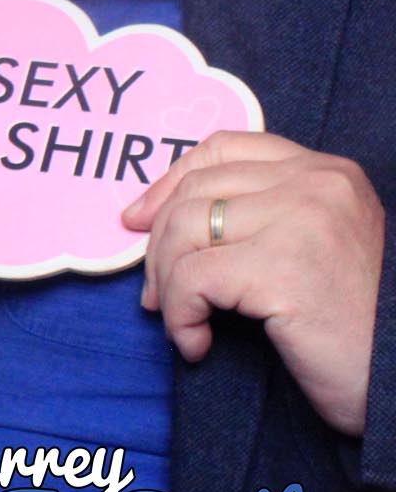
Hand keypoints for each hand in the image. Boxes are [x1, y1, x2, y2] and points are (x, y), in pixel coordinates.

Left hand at [122, 130, 383, 434]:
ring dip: (166, 282)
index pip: (223, 148)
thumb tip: (148, 217)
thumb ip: (255, 216)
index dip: (170, 182)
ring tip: (180, 320)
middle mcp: (318, 184)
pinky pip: (192, 280)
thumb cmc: (352, 327)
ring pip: (184, 230)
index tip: (139, 221)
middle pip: (196, 191)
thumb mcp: (310, 248)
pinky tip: (197, 344)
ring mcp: (302, 220)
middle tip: (155, 293)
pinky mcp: (283, 268)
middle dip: (159, 244)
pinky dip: (180, 316)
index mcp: (327, 172)